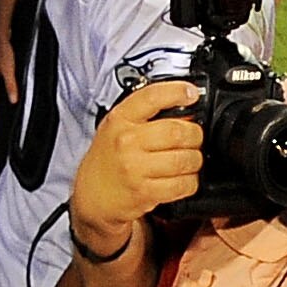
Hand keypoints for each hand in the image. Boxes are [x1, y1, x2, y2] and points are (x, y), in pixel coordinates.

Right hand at [70, 81, 206, 241]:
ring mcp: (135, 167)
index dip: (177, 92)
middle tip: (193, 139)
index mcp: (120, 120)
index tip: (191, 94)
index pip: (152, 97)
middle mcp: (126, 141)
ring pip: (186, 159)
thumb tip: (187, 109)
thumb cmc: (108, 158)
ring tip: (188, 160)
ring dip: (195, 161)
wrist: (91, 194)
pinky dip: (190, 182)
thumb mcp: (117, 127)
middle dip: (195, 135)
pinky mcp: (145, 191)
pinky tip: (182, 179)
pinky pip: (183, 184)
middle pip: (178, 131)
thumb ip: (146, 115)